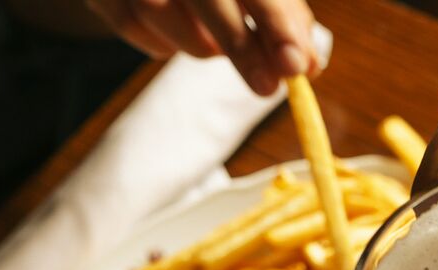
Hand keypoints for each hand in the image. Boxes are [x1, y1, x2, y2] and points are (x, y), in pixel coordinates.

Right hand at [86, 0, 318, 94]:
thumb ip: (282, 14)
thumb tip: (306, 65)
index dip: (277, 21)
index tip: (295, 65)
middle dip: (242, 47)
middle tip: (266, 87)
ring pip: (165, 14)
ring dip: (201, 44)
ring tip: (217, 42)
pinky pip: (130, 24)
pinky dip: (162, 41)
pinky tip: (177, 32)